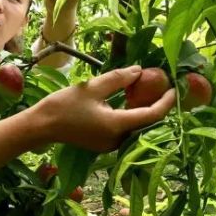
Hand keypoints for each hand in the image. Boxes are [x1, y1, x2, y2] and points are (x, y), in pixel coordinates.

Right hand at [36, 66, 175, 151]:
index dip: (166, 102)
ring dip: (143, 110)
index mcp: (117, 125)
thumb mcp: (92, 87)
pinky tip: (130, 101)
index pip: (152, 115)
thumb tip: (139, 70)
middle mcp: (118, 139)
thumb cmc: (63, 106)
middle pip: (146, 123)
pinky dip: (131, 116)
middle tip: (163, 86)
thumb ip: (118, 78)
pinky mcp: (103, 144)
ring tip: (149, 90)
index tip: (174, 87)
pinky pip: (124, 129)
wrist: (40, 127)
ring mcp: (110, 144)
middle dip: (157, 104)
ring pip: (136, 127)